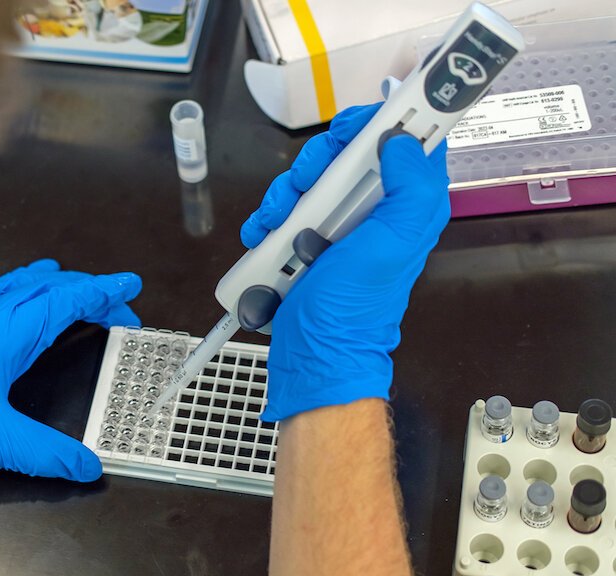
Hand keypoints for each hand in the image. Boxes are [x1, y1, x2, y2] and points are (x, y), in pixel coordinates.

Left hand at [0, 259, 142, 487]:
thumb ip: (45, 453)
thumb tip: (86, 466)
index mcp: (8, 328)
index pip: (69, 297)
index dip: (103, 291)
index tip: (129, 288)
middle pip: (51, 285)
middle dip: (88, 291)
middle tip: (115, 307)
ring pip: (22, 283)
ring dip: (56, 286)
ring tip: (77, 296)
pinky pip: (0, 291)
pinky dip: (26, 290)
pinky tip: (20, 307)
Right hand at [241, 103, 449, 420]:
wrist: (313, 353)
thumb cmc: (353, 311)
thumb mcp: (392, 244)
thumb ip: (410, 188)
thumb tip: (402, 140)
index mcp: (404, 205)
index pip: (404, 138)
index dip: (381, 120)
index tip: (359, 124)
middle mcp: (372, 210)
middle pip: (344, 151)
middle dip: (318, 163)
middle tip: (310, 187)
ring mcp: (336, 224)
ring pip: (308, 178)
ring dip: (286, 195)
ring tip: (281, 226)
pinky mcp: (304, 239)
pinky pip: (283, 208)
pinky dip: (269, 219)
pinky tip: (267, 238)